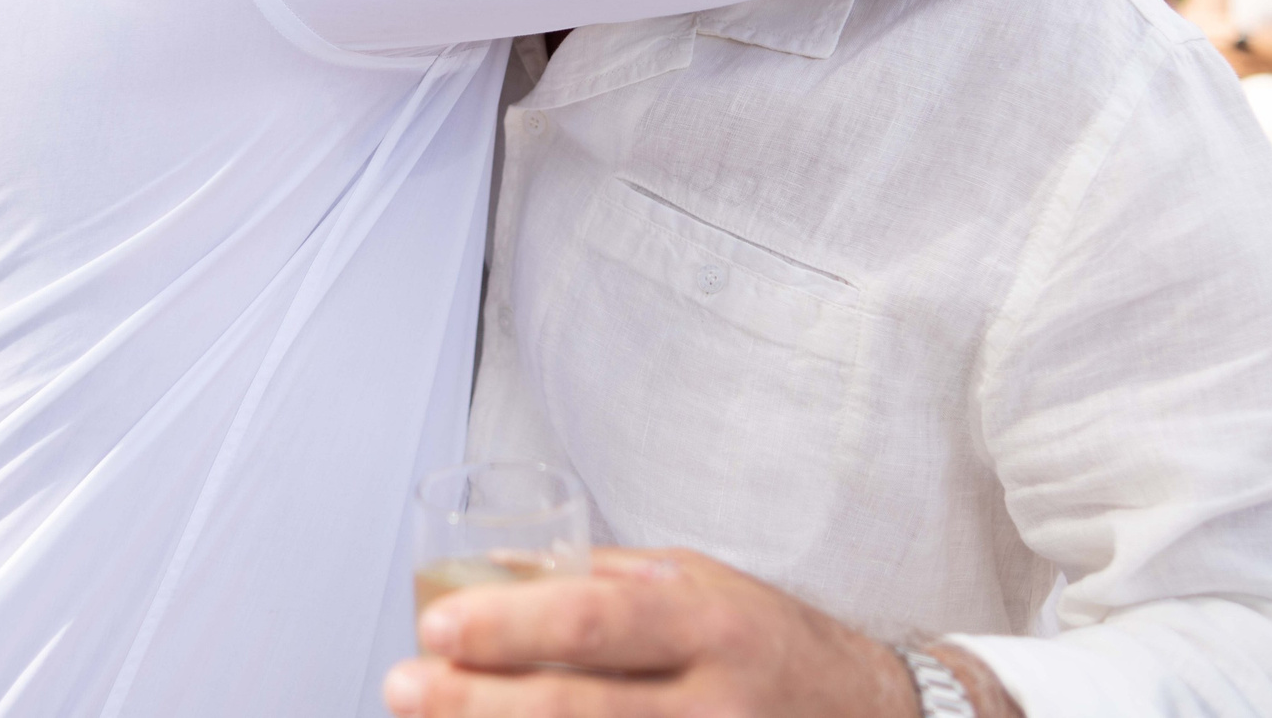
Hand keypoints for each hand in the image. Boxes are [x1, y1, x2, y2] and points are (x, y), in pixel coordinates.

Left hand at [385, 548, 1017, 717]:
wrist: (870, 712)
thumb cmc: (764, 640)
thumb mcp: (697, 583)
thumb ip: (603, 578)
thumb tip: (493, 567)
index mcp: (707, 621)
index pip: (598, 619)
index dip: (513, 625)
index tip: (436, 625)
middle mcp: (714, 698)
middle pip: (582, 709)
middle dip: (480, 703)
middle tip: (401, 686)